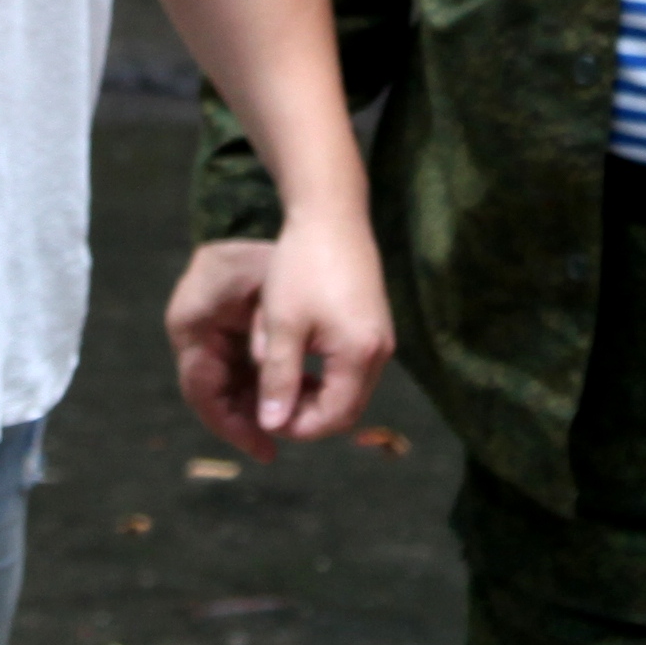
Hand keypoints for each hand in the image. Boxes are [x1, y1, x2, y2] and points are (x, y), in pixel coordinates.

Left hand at [168, 221, 399, 458]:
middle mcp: (379, 352)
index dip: (298, 428)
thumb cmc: (302, 267)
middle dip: (308, 416)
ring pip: (350, 391)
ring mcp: (381, 340)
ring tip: (279, 386)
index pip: (334, 418)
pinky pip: (353, 369)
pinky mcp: (375, 328)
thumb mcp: (282, 326)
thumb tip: (271, 425)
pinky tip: (297, 363)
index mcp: (359, 355)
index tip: (265, 419)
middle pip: (347, 410)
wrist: (331, 216)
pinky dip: (326, 377)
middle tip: (270, 407)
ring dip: (316, 397)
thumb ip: (278, 379)